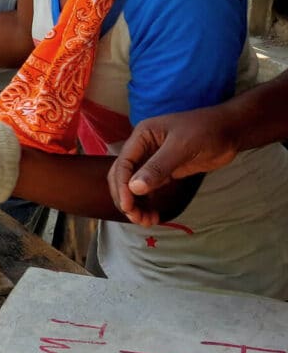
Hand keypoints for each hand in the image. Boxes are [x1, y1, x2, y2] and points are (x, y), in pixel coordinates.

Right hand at [108, 106, 237, 225]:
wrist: (230, 131)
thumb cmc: (206, 131)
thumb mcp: (181, 147)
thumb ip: (158, 167)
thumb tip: (134, 188)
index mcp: (141, 137)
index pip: (123, 164)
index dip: (122, 186)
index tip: (128, 206)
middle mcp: (142, 149)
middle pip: (123, 177)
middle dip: (126, 198)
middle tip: (136, 218)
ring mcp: (153, 162)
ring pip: (134, 186)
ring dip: (136, 204)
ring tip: (145, 221)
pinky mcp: (165, 173)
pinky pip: (150, 190)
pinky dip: (148, 204)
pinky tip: (153, 216)